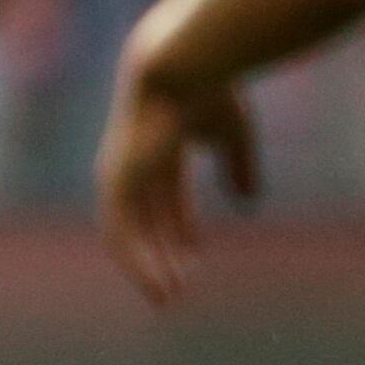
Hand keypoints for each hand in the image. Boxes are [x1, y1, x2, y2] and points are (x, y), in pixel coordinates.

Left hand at [97, 48, 257, 305]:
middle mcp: (136, 164)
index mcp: (160, 149)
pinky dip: (137, 261)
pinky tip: (155, 284)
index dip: (182, 228)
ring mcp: (122, 174)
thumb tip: (247, 204)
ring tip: (168, 298)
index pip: (167, 199)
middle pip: (147, 221)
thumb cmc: (213, 88)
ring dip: (149, 266)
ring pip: (131, 233)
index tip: (195, 257)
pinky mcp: (116, 182)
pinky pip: (121, 233)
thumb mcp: (232, 135)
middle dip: (163, 254)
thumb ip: (238, 167)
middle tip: (178, 289)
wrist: (186, 65)